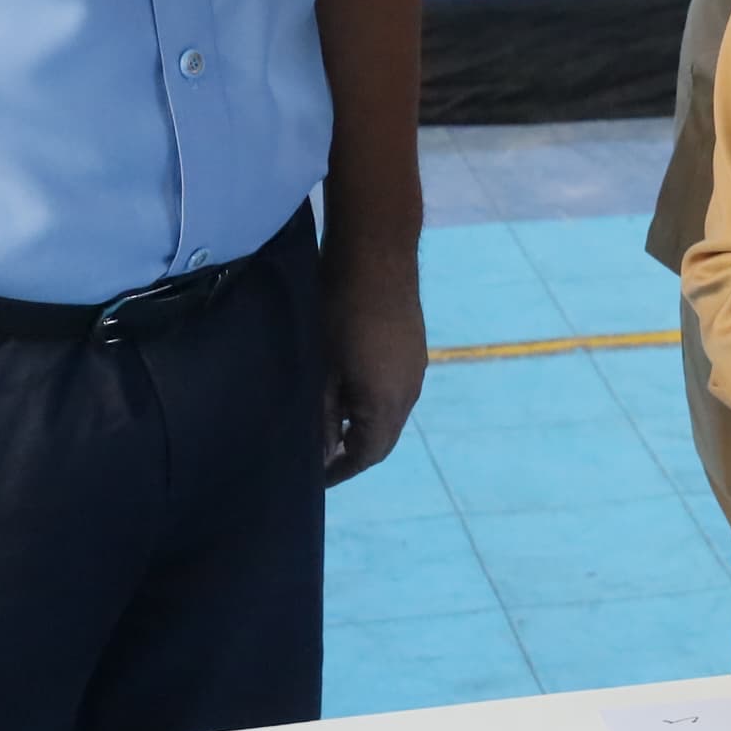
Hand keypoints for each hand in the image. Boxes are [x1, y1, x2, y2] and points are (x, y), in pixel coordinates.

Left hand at [318, 236, 425, 478]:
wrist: (377, 253)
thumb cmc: (338, 311)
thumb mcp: (322, 369)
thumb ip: (324, 417)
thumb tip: (322, 455)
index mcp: (386, 404)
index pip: (366, 455)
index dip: (340, 471)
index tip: (314, 478)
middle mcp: (409, 393)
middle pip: (382, 438)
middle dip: (352, 451)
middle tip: (319, 456)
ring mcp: (416, 369)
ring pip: (390, 413)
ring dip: (363, 424)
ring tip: (330, 422)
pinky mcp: (414, 348)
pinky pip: (396, 390)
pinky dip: (373, 401)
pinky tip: (349, 387)